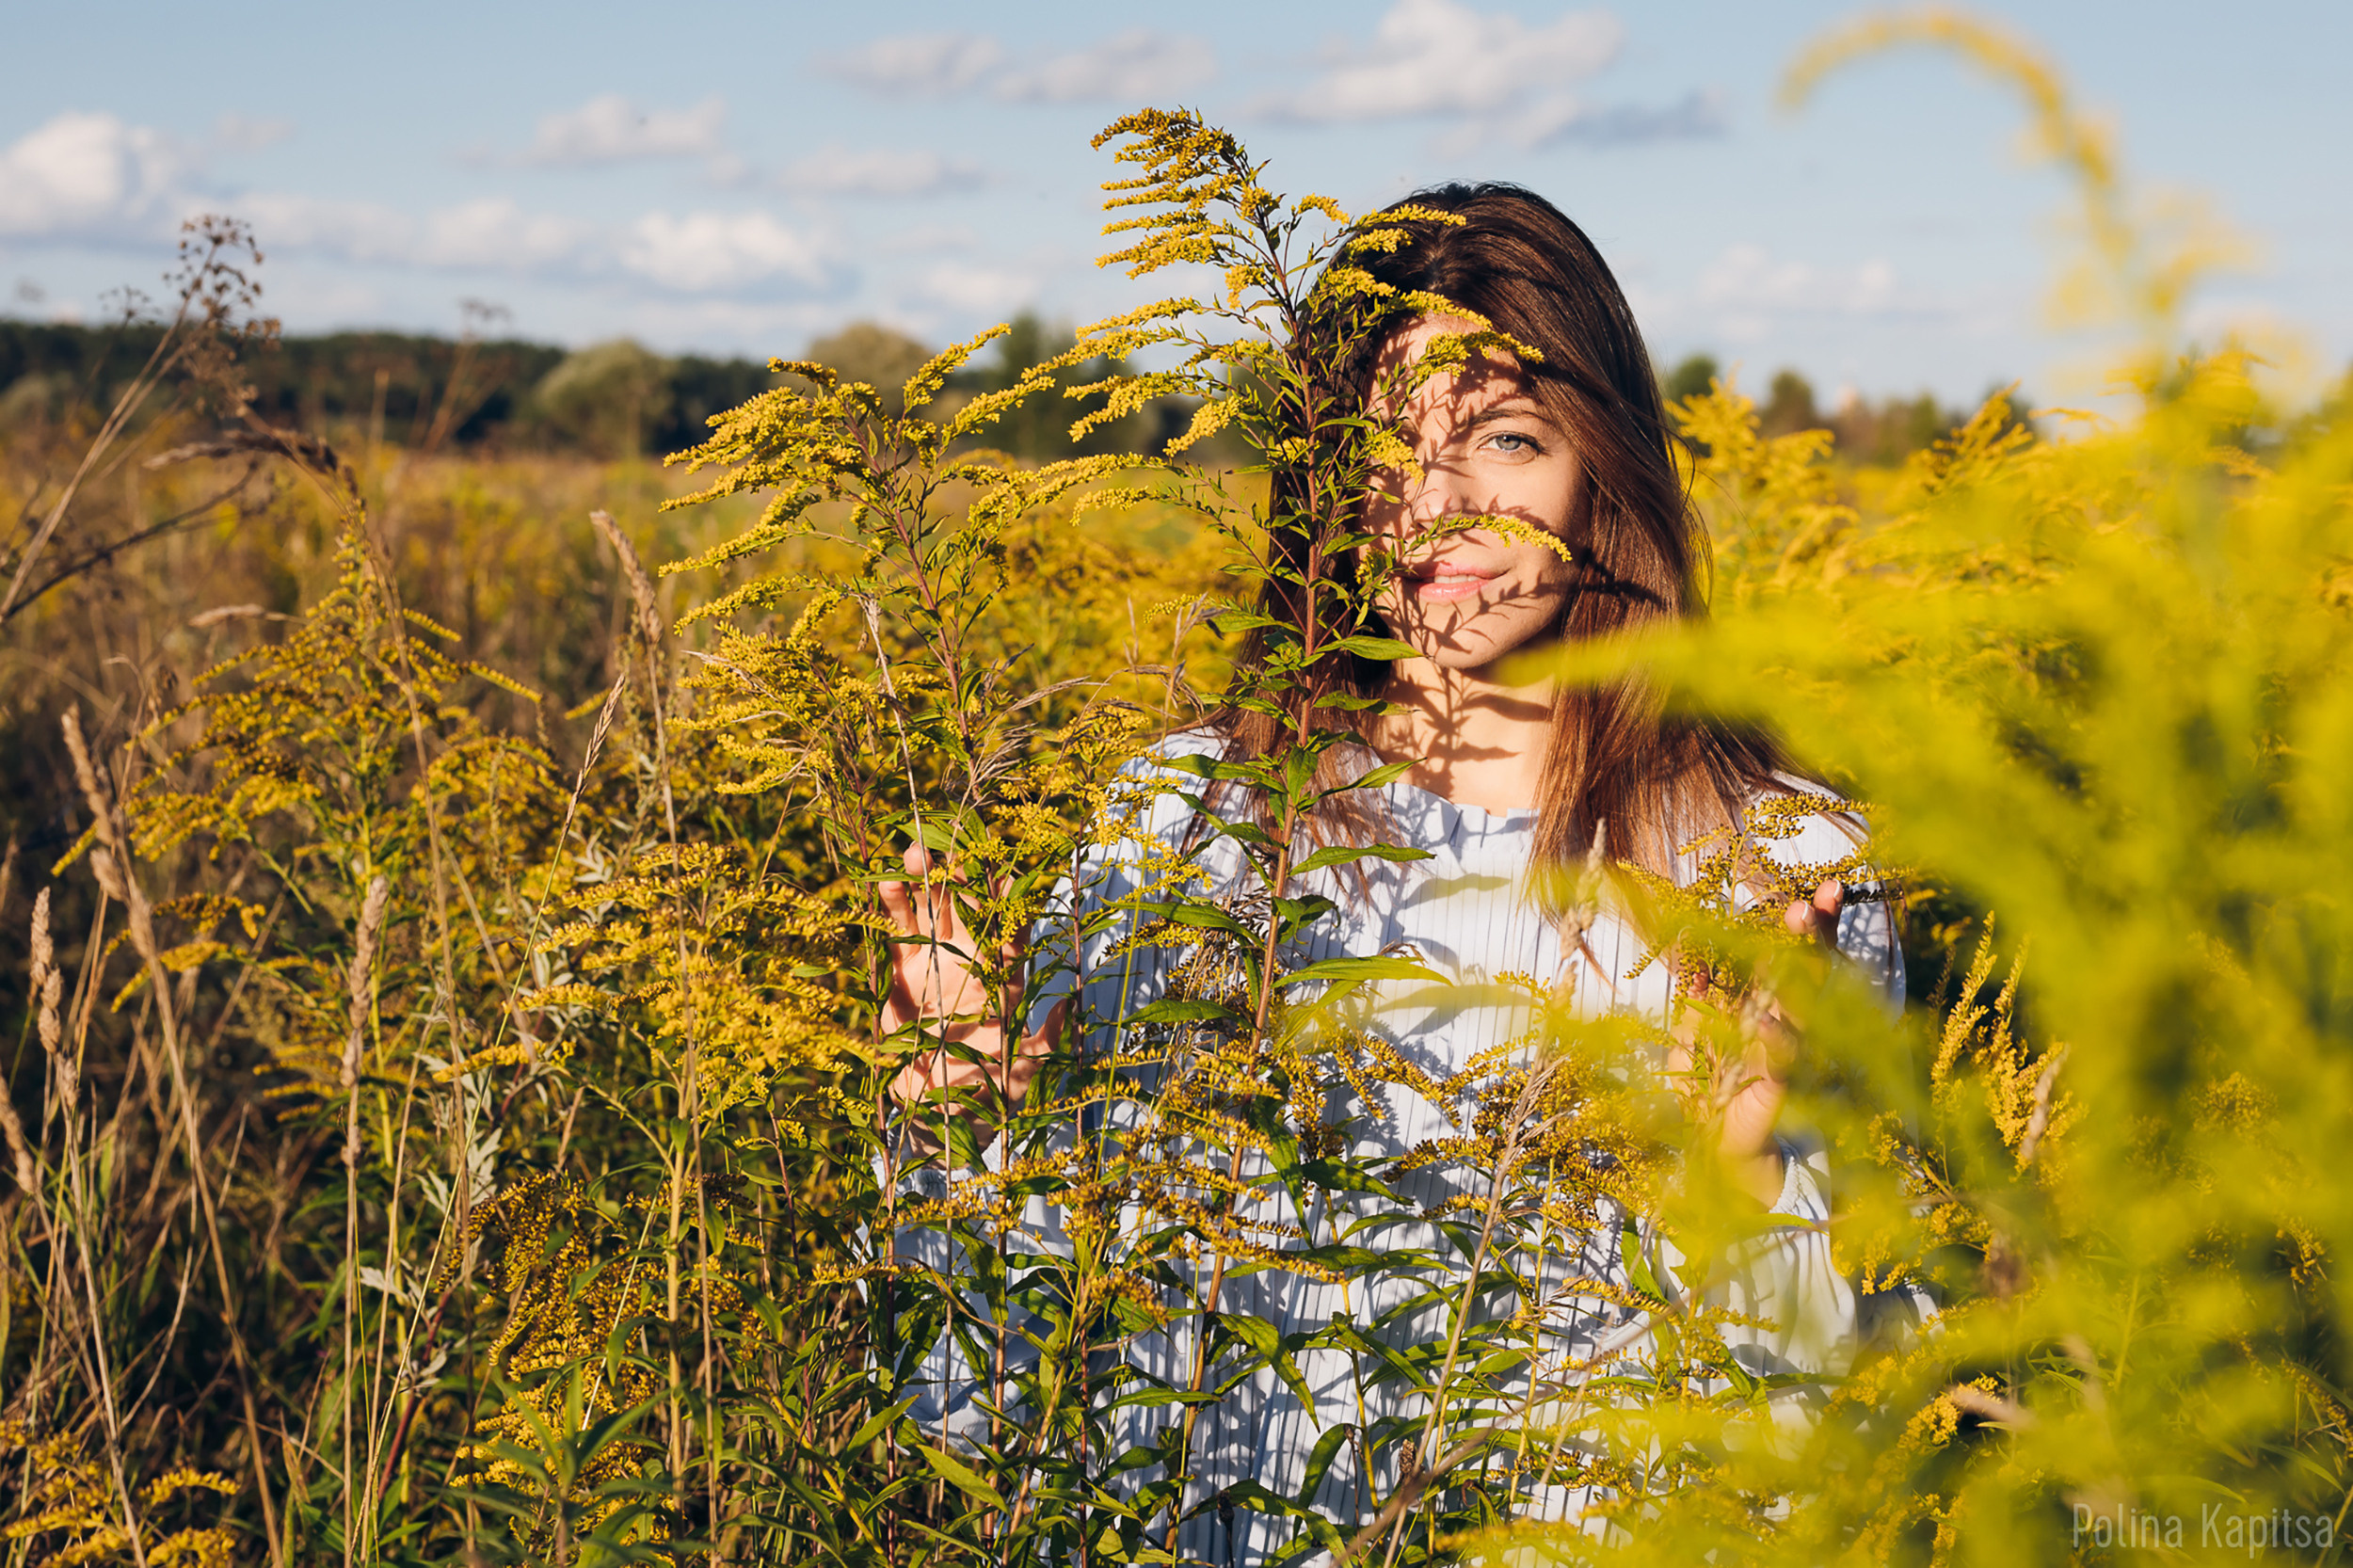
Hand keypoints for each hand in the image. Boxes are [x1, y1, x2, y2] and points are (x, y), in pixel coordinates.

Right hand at [877, 843, 1055, 1114]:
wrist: (933, 1107)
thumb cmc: (986, 1090)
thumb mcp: (1019, 1072)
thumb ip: (1043, 1043)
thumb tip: (1069, 1006)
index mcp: (1004, 977)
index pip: (1012, 932)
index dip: (1010, 904)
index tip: (1006, 873)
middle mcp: (973, 959)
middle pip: (969, 908)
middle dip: (962, 876)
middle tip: (953, 847)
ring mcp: (937, 958)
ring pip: (933, 909)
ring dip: (925, 879)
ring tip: (914, 851)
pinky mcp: (904, 968)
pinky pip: (899, 930)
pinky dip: (893, 905)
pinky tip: (888, 881)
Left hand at [1672, 878, 1843, 1206]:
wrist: (1715, 1151)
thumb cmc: (1708, 1093)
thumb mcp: (1691, 1039)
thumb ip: (1698, 1005)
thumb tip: (1698, 970)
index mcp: (1777, 1005)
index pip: (1804, 956)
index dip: (1815, 926)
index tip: (1824, 891)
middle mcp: (1797, 1025)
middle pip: (1816, 973)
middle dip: (1815, 938)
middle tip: (1810, 905)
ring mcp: (1797, 1056)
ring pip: (1806, 1011)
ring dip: (1796, 979)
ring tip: (1786, 949)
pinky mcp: (1783, 1090)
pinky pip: (1782, 1061)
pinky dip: (1773, 1041)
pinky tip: (1762, 1022)